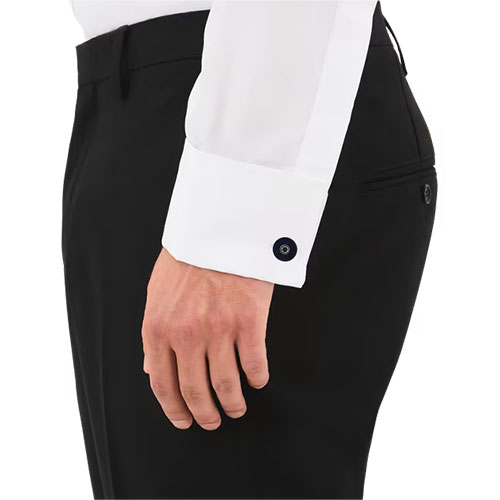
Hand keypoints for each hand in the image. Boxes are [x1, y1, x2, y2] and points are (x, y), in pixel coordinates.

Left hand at [142, 249, 273, 430]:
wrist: (219, 228)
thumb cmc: (187, 259)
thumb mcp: (156, 294)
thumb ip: (153, 335)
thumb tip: (151, 369)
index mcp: (158, 328)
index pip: (162, 383)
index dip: (173, 409)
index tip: (184, 421)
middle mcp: (187, 335)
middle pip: (195, 391)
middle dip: (204, 414)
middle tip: (212, 422)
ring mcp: (219, 329)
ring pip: (226, 385)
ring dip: (232, 405)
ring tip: (236, 410)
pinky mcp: (249, 321)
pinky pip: (254, 365)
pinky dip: (257, 379)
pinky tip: (257, 381)